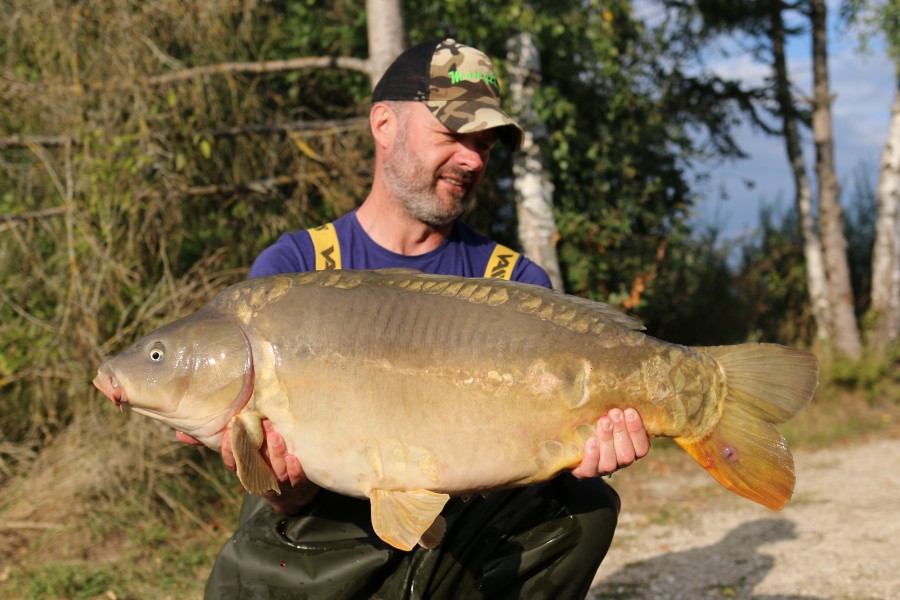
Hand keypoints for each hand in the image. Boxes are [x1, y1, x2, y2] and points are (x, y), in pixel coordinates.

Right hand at [176, 420, 319, 513]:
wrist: (294, 494)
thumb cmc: (263, 465)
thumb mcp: (241, 453)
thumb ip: (214, 441)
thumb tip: (179, 433)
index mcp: (246, 469)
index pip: (233, 462)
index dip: (229, 450)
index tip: (228, 432)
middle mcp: (261, 478)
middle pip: (254, 466)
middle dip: (253, 448)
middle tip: (257, 424)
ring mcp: (280, 484)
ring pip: (276, 472)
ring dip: (275, 454)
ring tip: (276, 435)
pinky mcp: (300, 487)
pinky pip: (297, 481)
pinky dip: (295, 471)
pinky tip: (295, 458)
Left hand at [571, 408, 649, 478]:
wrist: (571, 441)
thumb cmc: (595, 422)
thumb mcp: (609, 416)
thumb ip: (617, 410)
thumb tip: (622, 384)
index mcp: (630, 449)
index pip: (642, 448)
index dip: (637, 431)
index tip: (630, 411)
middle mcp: (618, 462)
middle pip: (626, 455)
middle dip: (621, 432)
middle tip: (614, 413)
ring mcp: (601, 469)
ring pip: (610, 463)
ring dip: (607, 441)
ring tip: (603, 422)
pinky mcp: (584, 472)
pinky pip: (590, 469)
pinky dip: (592, 455)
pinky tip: (591, 441)